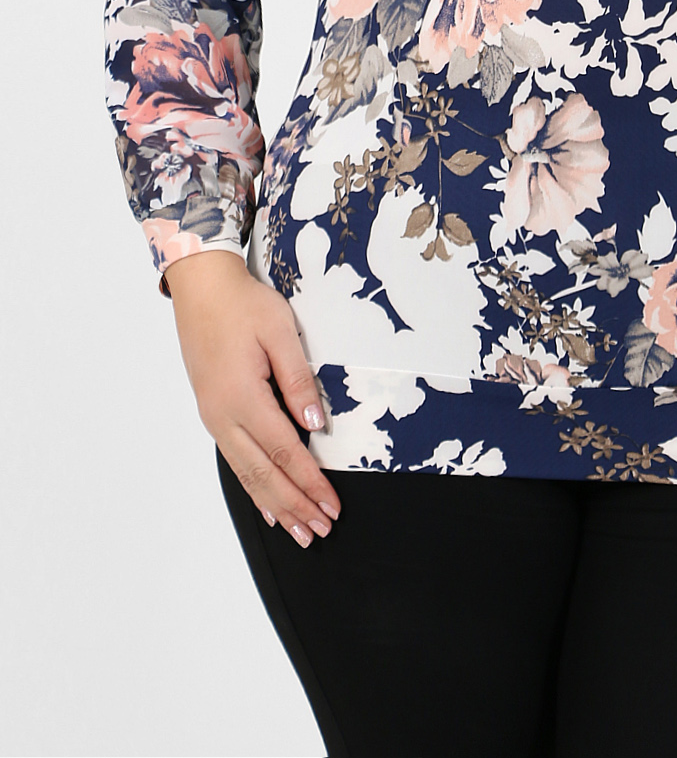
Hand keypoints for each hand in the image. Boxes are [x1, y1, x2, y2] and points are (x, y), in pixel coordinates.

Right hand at [164, 251, 341, 547]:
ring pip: (246, 473)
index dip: (311, 482)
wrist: (202, 288)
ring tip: (298, 531)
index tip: (333, 505)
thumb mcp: (280, 331)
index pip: (285, 451)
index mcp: (243, 397)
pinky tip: (267, 504)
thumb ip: (299, 380)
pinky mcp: (212, 412)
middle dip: (295, 505)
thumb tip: (316, 426)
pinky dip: (253, 487)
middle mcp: (223, 416)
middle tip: (320, 531)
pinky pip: (235, 460)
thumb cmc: (243, 304)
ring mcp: (214, 417)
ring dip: (275, 504)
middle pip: (263, 474)